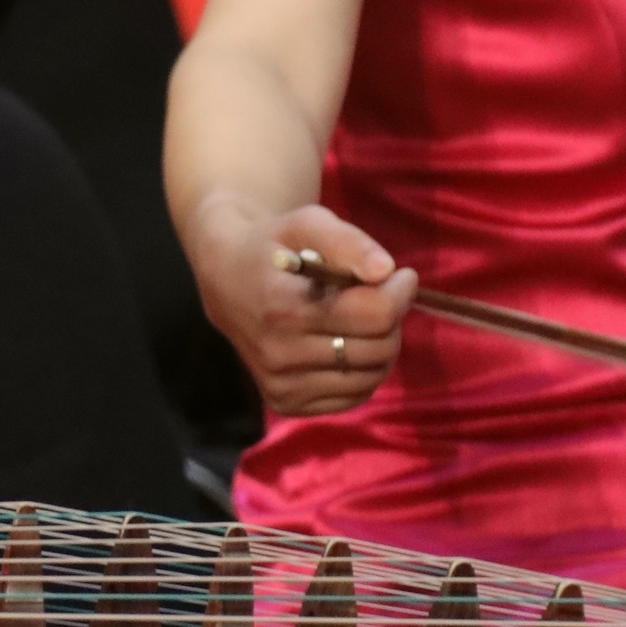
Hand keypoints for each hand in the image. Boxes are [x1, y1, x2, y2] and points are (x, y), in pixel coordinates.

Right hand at [195, 203, 415, 418]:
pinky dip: (362, 371)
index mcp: (284, 308)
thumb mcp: (305, 223)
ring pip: (371, 377)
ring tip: (363, 320)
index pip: (374, 314)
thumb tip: (385, 269)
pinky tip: (347, 345)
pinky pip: (352, 397)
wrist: (224, 275)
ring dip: (381, 346)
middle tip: (378, 296)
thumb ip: (347, 241)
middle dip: (390, 318)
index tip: (401, 275)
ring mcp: (280, 384)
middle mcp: (279, 354)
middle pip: (379, 348)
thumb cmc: (272, 245)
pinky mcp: (284, 403)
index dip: (398, 292)